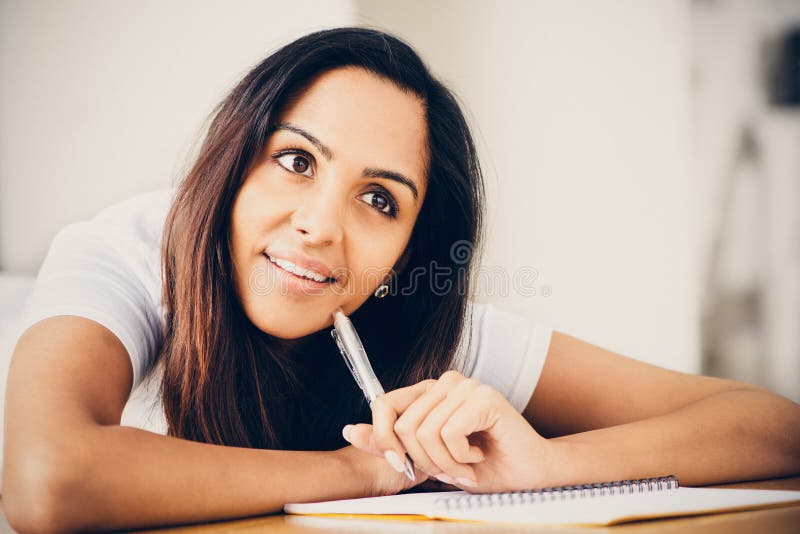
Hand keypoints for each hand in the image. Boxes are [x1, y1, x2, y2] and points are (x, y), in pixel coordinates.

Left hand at [342, 370, 556, 492]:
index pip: (383, 404)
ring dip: (445, 462)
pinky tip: (479, 454)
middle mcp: (446, 382)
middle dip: (424, 460)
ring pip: (425, 432)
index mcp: (429, 392)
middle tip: (450, 469)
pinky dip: (461, 456)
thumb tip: (350, 429)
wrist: (528, 474)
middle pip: (403, 426)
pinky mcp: (483, 398)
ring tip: (467, 464)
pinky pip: (449, 433)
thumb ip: (389, 444)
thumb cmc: (483, 466)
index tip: (403, 465)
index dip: (384, 439)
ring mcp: (466, 386)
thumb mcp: (427, 459)